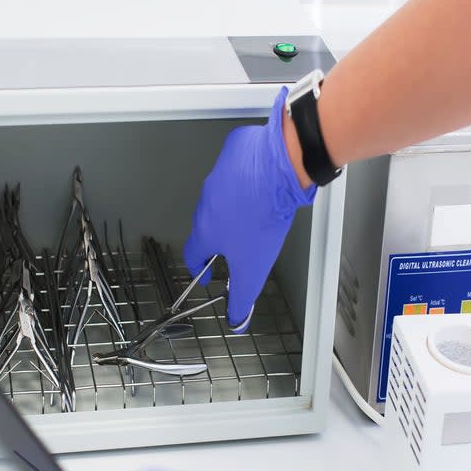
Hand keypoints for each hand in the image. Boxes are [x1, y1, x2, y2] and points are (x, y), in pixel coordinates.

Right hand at [184, 88, 315, 330]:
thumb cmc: (261, 219)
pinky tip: (263, 183)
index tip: (204, 273)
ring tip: (254, 213)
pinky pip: (236, 168)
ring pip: (222, 196)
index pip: (193, 253)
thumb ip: (242, 296)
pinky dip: (246, 178)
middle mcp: (205, 201)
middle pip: (207, 224)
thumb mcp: (253, 268)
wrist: (277, 168)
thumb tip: (236, 320)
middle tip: (235, 244)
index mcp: (205, 229)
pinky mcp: (234, 150)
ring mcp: (218, 173)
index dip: (198, 266)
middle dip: (219, 236)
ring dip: (233, 206)